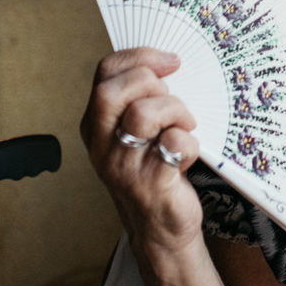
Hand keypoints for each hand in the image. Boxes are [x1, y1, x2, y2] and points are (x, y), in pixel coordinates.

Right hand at [80, 47, 203, 254]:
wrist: (159, 228)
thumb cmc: (152, 168)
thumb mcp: (135, 132)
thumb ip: (140, 98)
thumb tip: (170, 62)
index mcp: (96, 124)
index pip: (105, 72)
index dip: (140, 57)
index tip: (171, 62)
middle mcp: (102, 145)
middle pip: (111, 92)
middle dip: (151, 83)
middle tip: (172, 99)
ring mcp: (124, 166)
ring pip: (142, 115)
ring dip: (174, 111)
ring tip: (185, 125)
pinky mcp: (151, 184)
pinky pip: (174, 144)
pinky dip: (189, 143)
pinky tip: (187, 154)